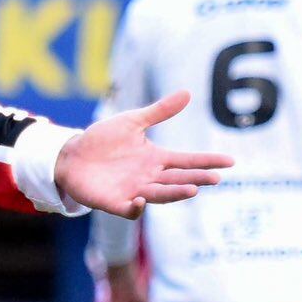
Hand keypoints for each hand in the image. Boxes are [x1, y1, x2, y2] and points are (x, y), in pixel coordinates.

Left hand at [54, 91, 232, 217]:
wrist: (71, 155)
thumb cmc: (102, 140)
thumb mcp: (132, 121)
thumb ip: (159, 112)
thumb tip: (187, 93)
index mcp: (156, 158)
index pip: (187, 160)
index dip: (207, 161)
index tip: (230, 161)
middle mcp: (149, 177)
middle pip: (178, 179)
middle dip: (196, 179)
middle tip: (215, 179)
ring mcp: (133, 191)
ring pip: (160, 195)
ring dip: (175, 193)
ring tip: (192, 190)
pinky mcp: (114, 202)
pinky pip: (129, 209)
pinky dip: (136, 207)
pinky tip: (142, 200)